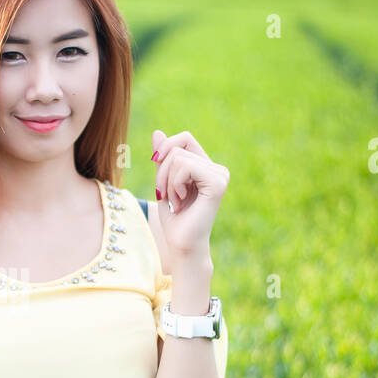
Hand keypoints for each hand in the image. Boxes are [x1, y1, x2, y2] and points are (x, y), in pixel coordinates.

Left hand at [152, 128, 228, 257]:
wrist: (181, 245)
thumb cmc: (174, 219)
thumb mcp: (163, 182)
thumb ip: (163, 159)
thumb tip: (157, 132)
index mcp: (207, 166)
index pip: (183, 138)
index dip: (165, 150)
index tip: (158, 174)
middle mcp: (217, 169)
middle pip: (178, 146)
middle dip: (162, 170)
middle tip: (167, 195)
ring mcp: (220, 175)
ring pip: (178, 157)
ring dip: (167, 181)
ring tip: (176, 201)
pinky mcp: (217, 183)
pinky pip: (185, 167)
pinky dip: (174, 185)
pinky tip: (181, 202)